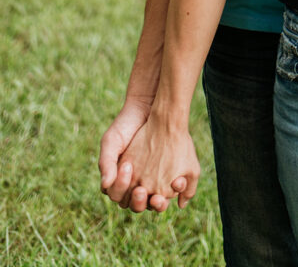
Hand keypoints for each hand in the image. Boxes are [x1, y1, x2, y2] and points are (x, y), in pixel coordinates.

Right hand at [99, 98, 188, 212]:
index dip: (121, 190)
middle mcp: (134, 185)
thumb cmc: (125, 126)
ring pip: (153, 203)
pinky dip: (173, 190)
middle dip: (139, 202)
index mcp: (117, 181)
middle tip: (141, 191)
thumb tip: (106, 184)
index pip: (118, 197)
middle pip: (136, 205)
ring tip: (159, 197)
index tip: (127, 171)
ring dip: (156, 204)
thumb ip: (106, 163)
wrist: (146, 108)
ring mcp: (151, 182)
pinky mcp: (168, 176)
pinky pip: (170, 190)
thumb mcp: (111, 142)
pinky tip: (176, 183)